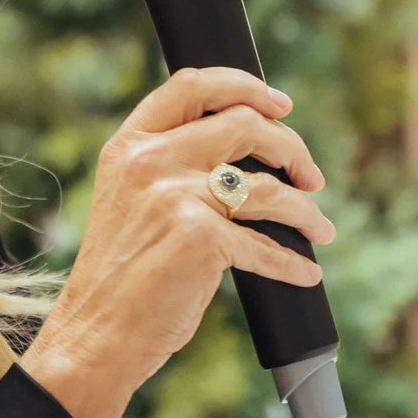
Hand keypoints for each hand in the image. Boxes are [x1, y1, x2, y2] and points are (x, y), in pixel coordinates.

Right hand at [21, 66, 332, 417]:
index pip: (193, 85)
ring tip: (320, 229)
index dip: (245, 86)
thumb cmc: (120, 275)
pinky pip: (266, 245)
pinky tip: (305, 272)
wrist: (98, 332)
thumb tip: (248, 153)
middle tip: (311, 177)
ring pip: (268, 188)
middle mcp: (150, 161)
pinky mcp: (201, 238)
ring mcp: (175, 196)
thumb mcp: (130, 200)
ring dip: (306, 210)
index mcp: (130, 145)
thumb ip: (169, 166)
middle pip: (245, 125)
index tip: (281, 105)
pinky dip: (292, 262)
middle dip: (292, 148)